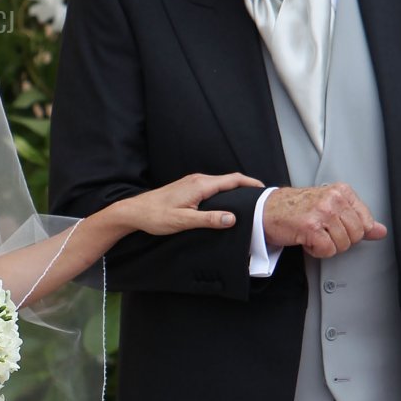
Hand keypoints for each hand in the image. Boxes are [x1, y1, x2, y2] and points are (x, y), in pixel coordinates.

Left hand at [113, 172, 263, 236]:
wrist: (134, 212)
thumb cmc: (156, 217)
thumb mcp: (184, 221)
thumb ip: (209, 219)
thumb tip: (232, 218)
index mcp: (200, 185)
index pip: (233, 180)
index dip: (251, 183)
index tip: (265, 190)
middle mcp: (198, 180)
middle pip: (229, 180)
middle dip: (246, 187)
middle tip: (261, 199)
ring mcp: (192, 183)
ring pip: (220, 184)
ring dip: (235, 191)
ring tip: (247, 203)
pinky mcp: (188, 188)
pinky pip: (212, 188)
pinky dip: (223, 193)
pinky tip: (225, 205)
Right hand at [262, 183, 387, 257]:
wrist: (267, 210)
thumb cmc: (296, 209)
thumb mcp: (331, 209)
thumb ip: (358, 220)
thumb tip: (380, 231)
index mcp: (341, 192)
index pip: (366, 221)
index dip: (352, 231)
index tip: (338, 228)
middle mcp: (334, 199)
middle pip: (356, 235)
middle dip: (340, 240)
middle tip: (323, 232)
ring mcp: (322, 212)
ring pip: (343, 244)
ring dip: (326, 246)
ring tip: (314, 235)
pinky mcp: (311, 227)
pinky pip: (327, 250)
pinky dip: (316, 251)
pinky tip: (307, 240)